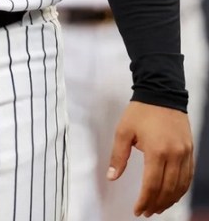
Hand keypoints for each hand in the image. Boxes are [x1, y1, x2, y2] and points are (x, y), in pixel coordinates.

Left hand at [108, 101, 192, 216]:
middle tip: (146, 212)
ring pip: (180, 186)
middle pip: (168, 189)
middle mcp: (174, 155)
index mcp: (156, 151)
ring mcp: (185, 154)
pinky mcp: (190, 151)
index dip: (145, 200)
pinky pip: (188, 177)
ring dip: (170, 200)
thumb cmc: (140, 112)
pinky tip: (172, 195)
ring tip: (158, 207)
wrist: (161, 93)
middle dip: (156, 204)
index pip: (152, 184)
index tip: (137, 210)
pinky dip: (181, 190)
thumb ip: (118, 156)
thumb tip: (112, 177)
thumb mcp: (123, 131)